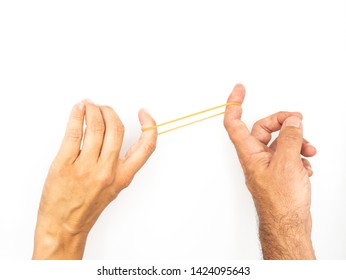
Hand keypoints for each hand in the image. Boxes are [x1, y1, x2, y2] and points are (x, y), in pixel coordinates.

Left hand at [33, 100, 156, 258]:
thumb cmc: (87, 207)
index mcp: (123, 176)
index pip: (145, 147)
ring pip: (96, 126)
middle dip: (110, 111)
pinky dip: (76, 116)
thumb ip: (118, 163)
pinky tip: (78, 110)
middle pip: (116, 128)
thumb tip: (114, 134)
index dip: (150, 126)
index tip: (144, 113)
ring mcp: (86, 167)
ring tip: (89, 105)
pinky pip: (74, 132)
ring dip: (93, 109)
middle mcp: (107, 170)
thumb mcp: (113, 188)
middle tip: (103, 108)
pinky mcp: (65, 164)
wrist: (63, 226)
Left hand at [223, 84, 316, 259]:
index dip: (234, 104)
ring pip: (280, 142)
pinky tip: (305, 167)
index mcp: (249, 153)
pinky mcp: (279, 171)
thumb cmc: (280, 201)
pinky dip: (298, 156)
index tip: (239, 89)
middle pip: (264, 128)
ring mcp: (268, 164)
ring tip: (309, 151)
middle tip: (299, 121)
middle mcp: (256, 157)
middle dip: (284, 123)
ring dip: (296, 141)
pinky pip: (288, 154)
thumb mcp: (287, 163)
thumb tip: (292, 121)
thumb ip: (289, 138)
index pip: (234, 123)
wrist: (288, 224)